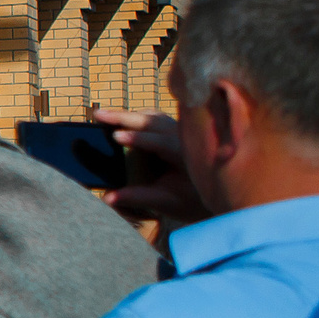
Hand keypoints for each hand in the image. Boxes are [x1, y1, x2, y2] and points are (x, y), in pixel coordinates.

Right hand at [91, 106, 207, 226]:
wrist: (221, 197)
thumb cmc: (194, 201)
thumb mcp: (166, 202)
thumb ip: (138, 197)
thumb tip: (108, 198)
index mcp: (187, 154)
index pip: (159, 141)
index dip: (137, 138)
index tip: (115, 137)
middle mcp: (186, 138)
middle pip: (153, 121)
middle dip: (124, 117)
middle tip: (98, 115)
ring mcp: (183, 132)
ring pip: (154, 116)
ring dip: (129, 116)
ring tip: (104, 117)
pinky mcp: (178, 132)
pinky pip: (157, 119)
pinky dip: (139, 118)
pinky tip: (122, 120)